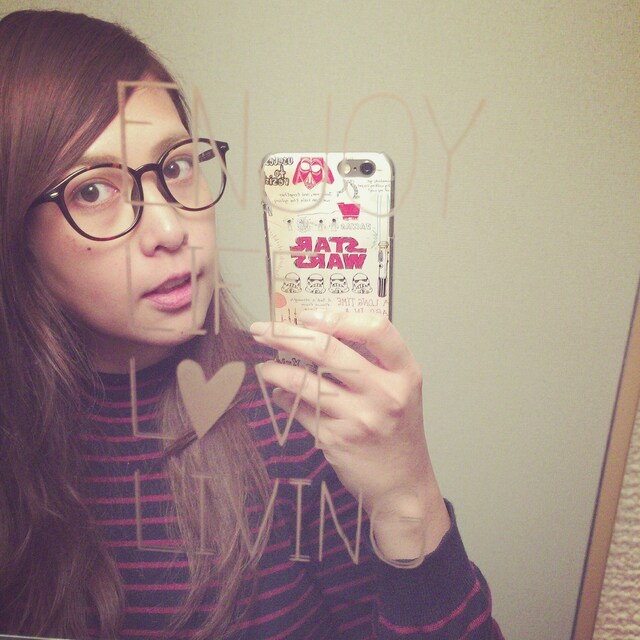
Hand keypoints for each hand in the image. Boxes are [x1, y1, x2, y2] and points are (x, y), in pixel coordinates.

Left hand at [250, 311, 449, 560]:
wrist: (403, 485)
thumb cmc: (397, 430)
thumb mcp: (399, 389)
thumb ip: (372, 361)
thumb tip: (317, 333)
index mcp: (405, 373)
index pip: (377, 329)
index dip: (340, 316)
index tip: (308, 315)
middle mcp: (385, 393)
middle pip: (329, 350)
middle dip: (287, 335)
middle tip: (263, 330)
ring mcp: (359, 418)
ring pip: (304, 381)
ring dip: (276, 369)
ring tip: (265, 365)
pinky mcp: (336, 439)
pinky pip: (300, 410)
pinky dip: (284, 397)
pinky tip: (280, 393)